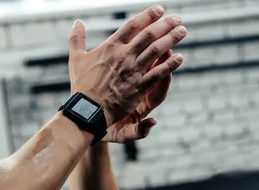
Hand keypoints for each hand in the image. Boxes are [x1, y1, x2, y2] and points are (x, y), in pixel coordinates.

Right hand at [68, 7, 185, 126]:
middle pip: (149, 35)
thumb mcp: (76, 59)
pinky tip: (180, 58)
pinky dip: (170, 65)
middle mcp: (124, 56)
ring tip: (182, 31)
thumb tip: (77, 22)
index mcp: (111, 47)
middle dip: (165, 25)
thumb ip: (77, 39)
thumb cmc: (81, 87)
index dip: (147, 16)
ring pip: (156, 51)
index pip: (132, 25)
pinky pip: (158, 74)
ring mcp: (133, 71)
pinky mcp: (139, 87)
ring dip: (171, 39)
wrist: (87, 110)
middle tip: (177, 18)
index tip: (159, 9)